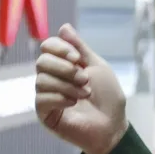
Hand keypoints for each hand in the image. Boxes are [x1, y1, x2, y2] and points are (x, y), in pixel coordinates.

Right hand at [35, 24, 128, 153]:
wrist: (113, 126)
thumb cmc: (108, 98)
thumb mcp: (97, 66)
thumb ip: (79, 47)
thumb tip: (63, 27)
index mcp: (62, 65)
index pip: (47, 47)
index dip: (60, 48)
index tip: (78, 58)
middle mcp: (51, 79)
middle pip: (41, 61)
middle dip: (65, 69)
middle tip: (85, 79)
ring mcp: (46, 96)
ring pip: (41, 80)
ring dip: (67, 85)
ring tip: (84, 94)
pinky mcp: (44, 114)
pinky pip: (41, 99)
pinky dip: (60, 98)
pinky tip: (74, 104)